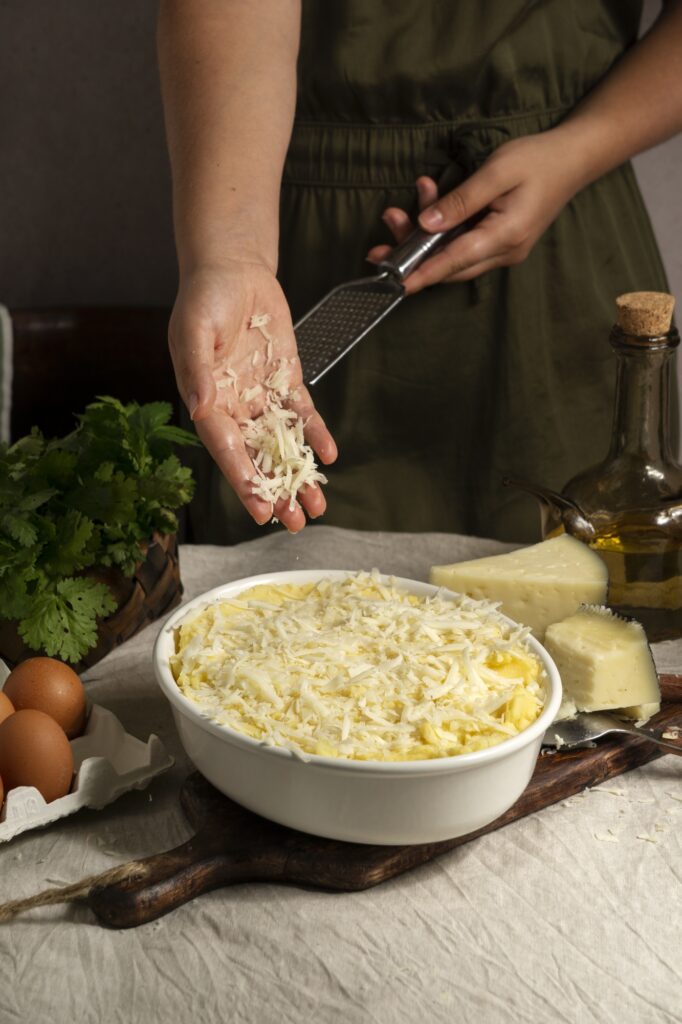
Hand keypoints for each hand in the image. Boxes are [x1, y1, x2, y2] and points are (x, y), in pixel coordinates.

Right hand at [169, 259, 337, 531]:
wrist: (234, 268)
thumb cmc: (204, 296)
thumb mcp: (195, 330)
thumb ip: (197, 369)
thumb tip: (201, 407)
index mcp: (208, 401)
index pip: (227, 450)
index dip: (243, 480)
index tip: (260, 509)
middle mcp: (235, 406)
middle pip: (256, 457)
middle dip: (275, 491)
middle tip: (294, 522)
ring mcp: (262, 396)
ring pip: (282, 444)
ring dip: (299, 474)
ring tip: (317, 505)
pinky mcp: (286, 380)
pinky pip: (303, 413)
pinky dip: (316, 434)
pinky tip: (330, 455)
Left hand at [367, 129, 583, 293]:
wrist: (573, 159)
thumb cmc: (537, 160)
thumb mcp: (497, 171)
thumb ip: (461, 200)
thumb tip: (427, 224)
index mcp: (506, 236)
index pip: (455, 261)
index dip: (422, 274)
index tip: (395, 285)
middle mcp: (505, 252)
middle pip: (449, 266)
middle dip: (411, 255)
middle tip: (379, 241)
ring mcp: (503, 251)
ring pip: (454, 257)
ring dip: (423, 239)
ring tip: (396, 213)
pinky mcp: (499, 244)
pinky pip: (463, 246)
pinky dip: (441, 231)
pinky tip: (427, 203)